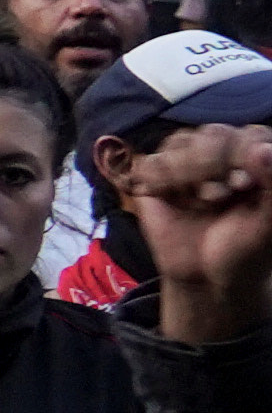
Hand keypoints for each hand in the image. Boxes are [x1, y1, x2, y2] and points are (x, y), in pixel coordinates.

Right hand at [142, 123, 271, 340]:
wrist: (208, 278)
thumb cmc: (247, 249)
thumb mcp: (269, 221)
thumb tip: (262, 148)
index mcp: (256, 160)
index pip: (250, 135)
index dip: (244, 155)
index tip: (245, 186)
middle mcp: (223, 155)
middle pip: (214, 133)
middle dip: (215, 164)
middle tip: (220, 197)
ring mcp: (188, 164)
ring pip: (182, 141)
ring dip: (190, 173)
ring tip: (203, 201)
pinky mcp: (156, 177)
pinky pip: (153, 160)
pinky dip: (162, 178)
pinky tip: (174, 198)